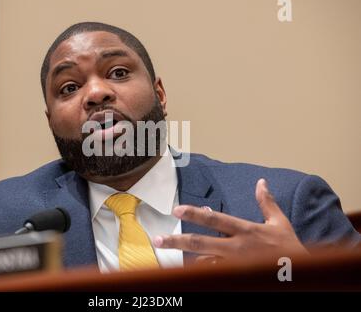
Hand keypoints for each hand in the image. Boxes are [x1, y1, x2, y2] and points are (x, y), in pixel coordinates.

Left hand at [153, 179, 308, 261]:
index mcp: (245, 231)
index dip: (195, 214)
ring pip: (204, 262)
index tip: (177, 209)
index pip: (215, 220)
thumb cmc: (290, 248)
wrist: (301, 274)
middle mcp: (236, 248)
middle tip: (158, 240)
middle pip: (201, 243)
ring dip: (187, 259)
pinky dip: (203, 270)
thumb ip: (266, 203)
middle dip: (177, 241)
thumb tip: (261, 182)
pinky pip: (214, 274)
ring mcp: (234, 265)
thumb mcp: (279, 222)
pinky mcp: (236, 277)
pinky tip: (191, 270)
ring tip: (169, 257)